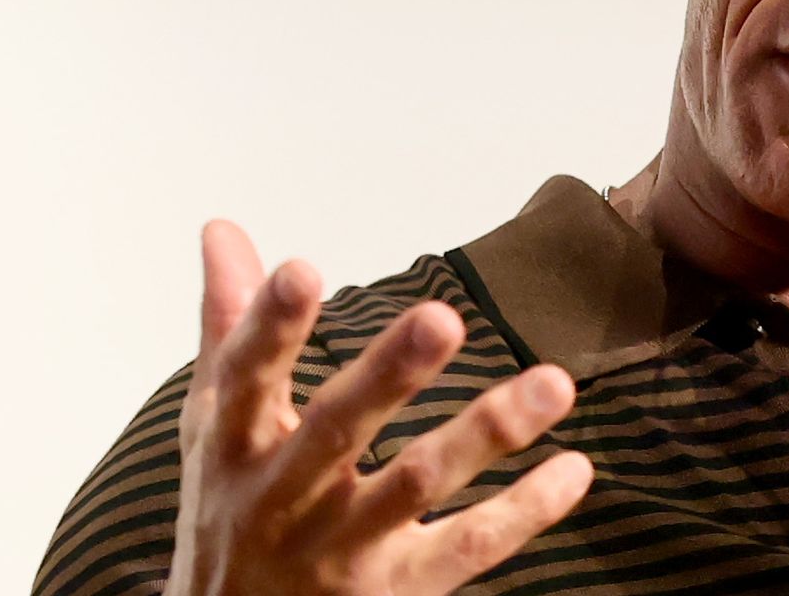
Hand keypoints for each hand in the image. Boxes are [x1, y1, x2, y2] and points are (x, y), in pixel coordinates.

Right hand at [165, 220, 593, 595]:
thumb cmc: (231, 514)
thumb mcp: (214, 427)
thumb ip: (230, 328)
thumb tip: (223, 229)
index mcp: (236, 445)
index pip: (245, 380)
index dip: (269, 328)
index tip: (300, 269)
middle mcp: (284, 498)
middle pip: (337, 430)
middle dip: (387, 375)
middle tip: (441, 317)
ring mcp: (342, 550)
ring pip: (417, 485)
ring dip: (486, 433)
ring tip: (553, 382)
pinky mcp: (395, 591)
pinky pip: (466, 549)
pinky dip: (523, 513)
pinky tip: (574, 469)